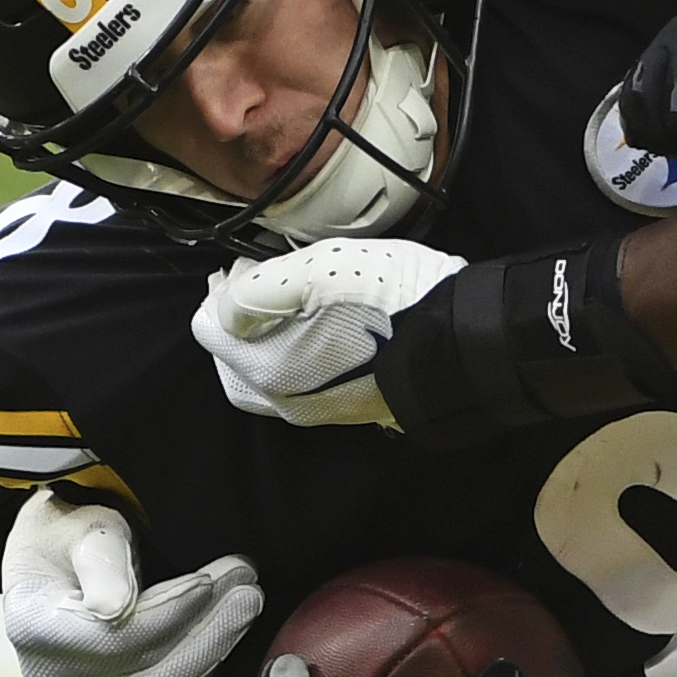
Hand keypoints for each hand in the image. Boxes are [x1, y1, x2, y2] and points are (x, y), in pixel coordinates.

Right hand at [0, 488, 257, 676]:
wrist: (55, 553)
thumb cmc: (68, 529)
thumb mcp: (80, 527)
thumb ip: (100, 562)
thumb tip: (113, 611)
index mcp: (34, 627)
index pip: (116, 635)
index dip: (170, 610)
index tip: (209, 578)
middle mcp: (54, 671)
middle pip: (147, 669)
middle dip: (207, 628)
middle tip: (250, 586)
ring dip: (216, 644)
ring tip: (249, 599)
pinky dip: (207, 659)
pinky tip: (232, 624)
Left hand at [197, 237, 463, 426]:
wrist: (464, 341)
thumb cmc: (391, 302)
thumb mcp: (319, 272)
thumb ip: (258, 289)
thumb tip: (225, 307)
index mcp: (270, 371)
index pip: (212, 332)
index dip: (221, 293)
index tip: (241, 266)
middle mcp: (288, 401)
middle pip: (232, 361)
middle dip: (234, 320)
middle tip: (251, 281)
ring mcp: (321, 410)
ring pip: (264, 376)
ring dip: (262, 337)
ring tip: (284, 300)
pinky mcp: (350, 408)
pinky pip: (297, 383)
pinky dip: (290, 353)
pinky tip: (314, 326)